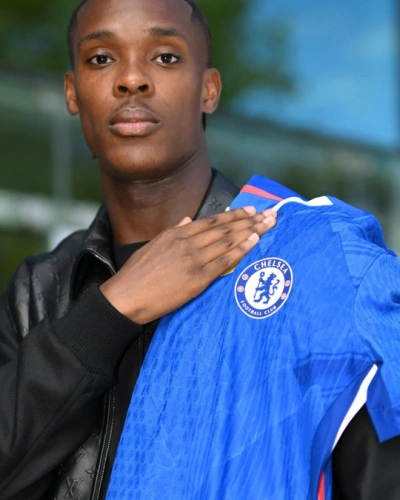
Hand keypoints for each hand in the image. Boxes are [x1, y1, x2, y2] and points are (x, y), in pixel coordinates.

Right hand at [100, 207, 276, 323]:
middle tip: (270, 214)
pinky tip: (255, 242)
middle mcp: (188, 242)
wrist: (126, 296)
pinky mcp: (197, 279)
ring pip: (228, 241)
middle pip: (225, 228)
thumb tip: (188, 221)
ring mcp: (194, 259)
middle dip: (250, 219)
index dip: (234, 215)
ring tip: (268, 224)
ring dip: (251, 231)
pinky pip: (224, 261)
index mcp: (177, 234)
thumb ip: (174, 232)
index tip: (250, 210)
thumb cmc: (137, 274)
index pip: (212, 220)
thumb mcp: (153, 245)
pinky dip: (241, 250)